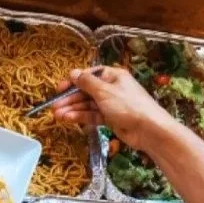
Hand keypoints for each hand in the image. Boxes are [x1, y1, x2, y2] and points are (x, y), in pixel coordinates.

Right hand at [52, 66, 170, 150]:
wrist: (149, 129)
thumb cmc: (127, 105)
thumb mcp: (105, 91)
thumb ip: (87, 83)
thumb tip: (73, 72)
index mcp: (113, 76)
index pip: (89, 75)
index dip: (74, 81)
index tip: (60, 89)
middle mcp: (112, 88)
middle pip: (87, 92)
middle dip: (70, 99)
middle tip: (54, 106)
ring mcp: (111, 104)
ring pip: (88, 105)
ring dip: (73, 109)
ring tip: (57, 115)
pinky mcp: (111, 119)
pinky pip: (93, 116)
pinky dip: (82, 117)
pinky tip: (69, 119)